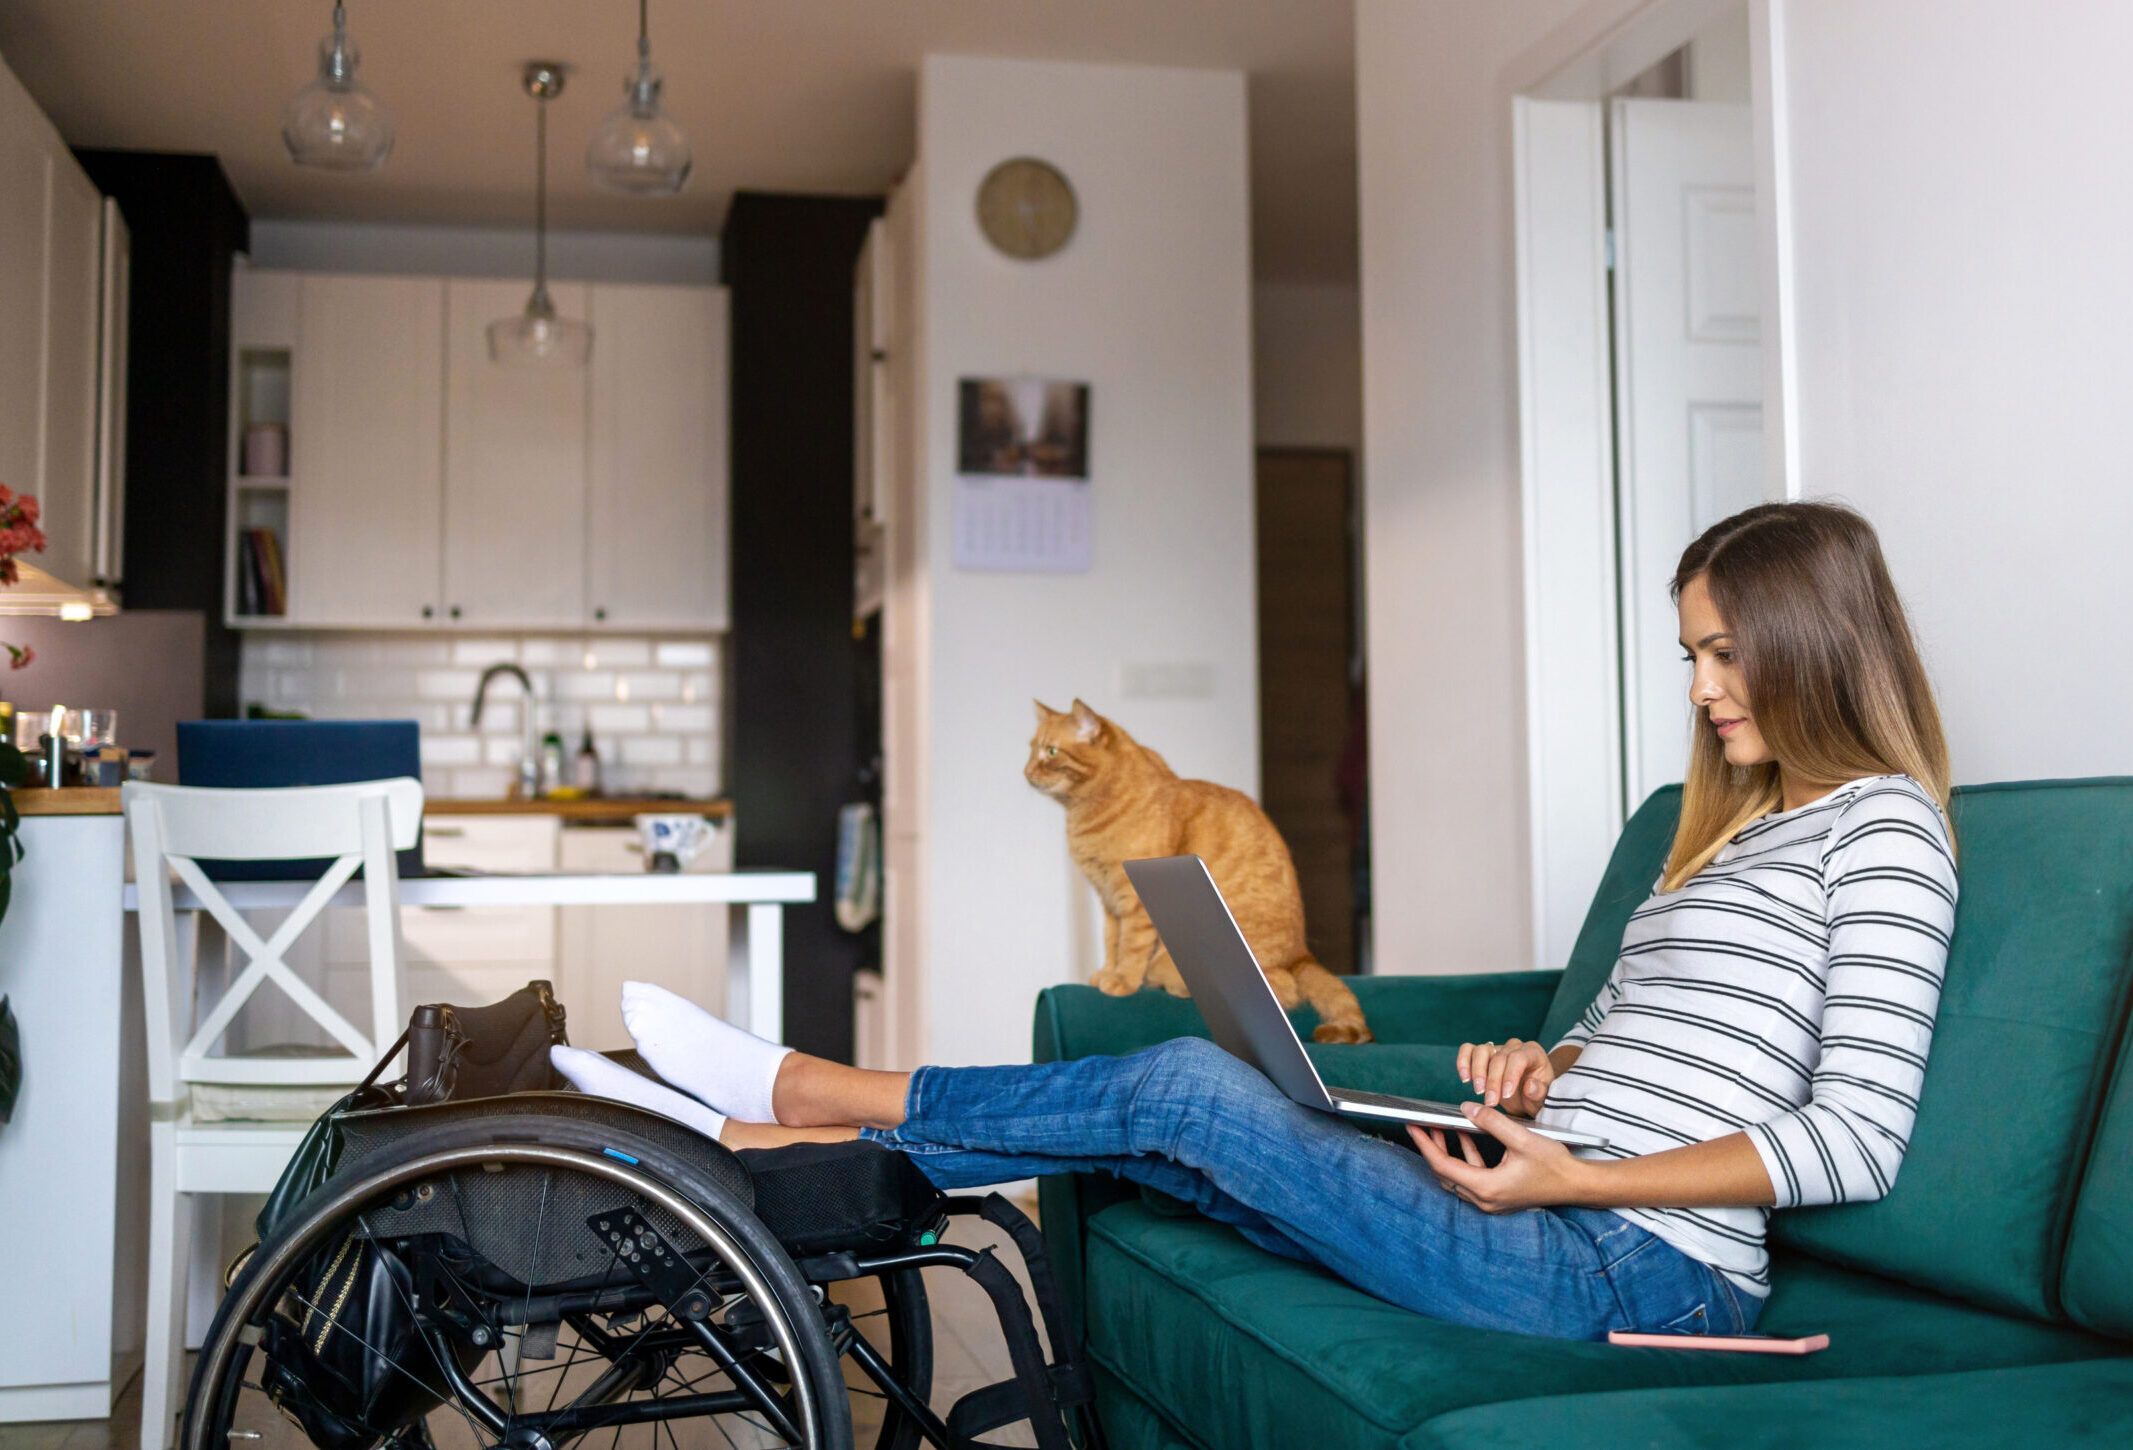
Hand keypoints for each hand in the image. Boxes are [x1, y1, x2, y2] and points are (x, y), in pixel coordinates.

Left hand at [1408, 1104, 1589, 1213]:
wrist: (1577, 1185)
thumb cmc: (1554, 1164)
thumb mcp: (1522, 1138)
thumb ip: (1492, 1122)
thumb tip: (1466, 1108)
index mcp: (1487, 1187)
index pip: (1444, 1166)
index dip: (1425, 1145)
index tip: (1413, 1128)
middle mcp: (1486, 1199)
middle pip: (1446, 1174)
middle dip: (1431, 1149)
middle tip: (1420, 1127)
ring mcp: (1492, 1201)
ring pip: (1457, 1177)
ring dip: (1447, 1153)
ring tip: (1437, 1129)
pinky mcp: (1498, 1196)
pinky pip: (1472, 1177)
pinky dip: (1465, 1158)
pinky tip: (1464, 1138)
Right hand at [1457, 1038, 1552, 1115]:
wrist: (1528, 1097)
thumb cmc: (1536, 1096)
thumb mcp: (1543, 1099)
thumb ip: (1539, 1092)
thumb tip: (1530, 1086)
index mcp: (1533, 1053)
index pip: (1519, 1057)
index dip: (1510, 1075)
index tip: (1506, 1093)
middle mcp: (1514, 1047)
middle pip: (1499, 1057)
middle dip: (1493, 1081)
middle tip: (1491, 1101)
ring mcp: (1497, 1049)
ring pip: (1481, 1051)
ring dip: (1477, 1072)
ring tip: (1479, 1091)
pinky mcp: (1483, 1054)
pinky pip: (1468, 1050)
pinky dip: (1463, 1062)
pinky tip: (1465, 1078)